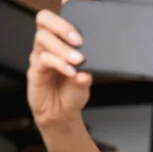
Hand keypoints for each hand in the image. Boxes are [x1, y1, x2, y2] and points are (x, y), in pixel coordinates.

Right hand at [27, 4, 91, 126]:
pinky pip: (43, 60)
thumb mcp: (88, 79)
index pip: (60, 18)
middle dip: (62, 25)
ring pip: (43, 38)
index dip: (67, 8)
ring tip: (78, 60)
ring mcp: (40, 55)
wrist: (62, 113)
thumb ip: (90, 71)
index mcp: (62, 41)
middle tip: (78, 40)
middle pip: (45, 20)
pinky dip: (59, 64)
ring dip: (62, 48)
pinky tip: (71, 72)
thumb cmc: (74, 91)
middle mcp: (49, 44)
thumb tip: (89, 67)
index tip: (75, 3)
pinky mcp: (35, 70)